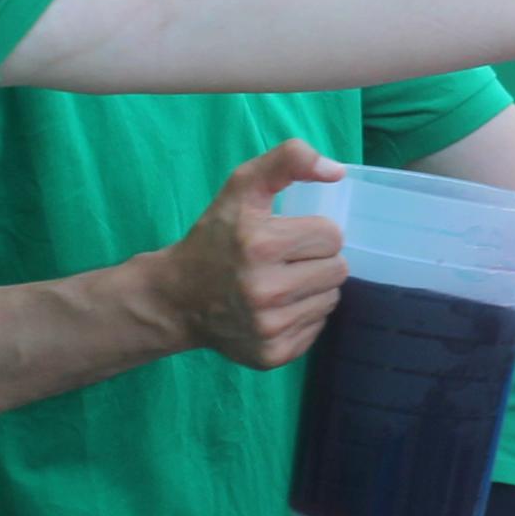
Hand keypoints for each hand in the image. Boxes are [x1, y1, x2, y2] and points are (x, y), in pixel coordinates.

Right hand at [140, 137, 346, 368]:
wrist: (176, 298)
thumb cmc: (214, 237)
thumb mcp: (241, 187)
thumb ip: (287, 161)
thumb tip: (337, 170)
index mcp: (259, 245)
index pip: (332, 236)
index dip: (314, 232)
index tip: (287, 235)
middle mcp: (265, 291)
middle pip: (338, 270)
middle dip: (317, 260)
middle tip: (286, 260)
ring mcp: (268, 327)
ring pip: (331, 299)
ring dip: (313, 288)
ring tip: (280, 282)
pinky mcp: (272, 354)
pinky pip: (317, 328)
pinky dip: (302, 315)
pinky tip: (275, 308)